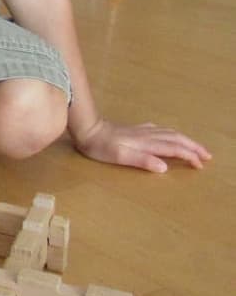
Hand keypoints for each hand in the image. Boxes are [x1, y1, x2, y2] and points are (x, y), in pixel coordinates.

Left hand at [73, 118, 210, 172]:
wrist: (87, 128)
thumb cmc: (100, 146)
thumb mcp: (119, 156)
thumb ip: (141, 161)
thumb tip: (164, 167)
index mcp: (146, 143)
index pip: (174, 148)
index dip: (189, 156)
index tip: (201, 165)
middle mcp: (147, 135)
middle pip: (176, 138)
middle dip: (194, 146)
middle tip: (208, 156)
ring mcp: (141, 131)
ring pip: (170, 133)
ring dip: (185, 140)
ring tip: (195, 147)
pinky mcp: (134, 129)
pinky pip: (160, 130)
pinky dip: (171, 134)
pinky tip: (168, 135)